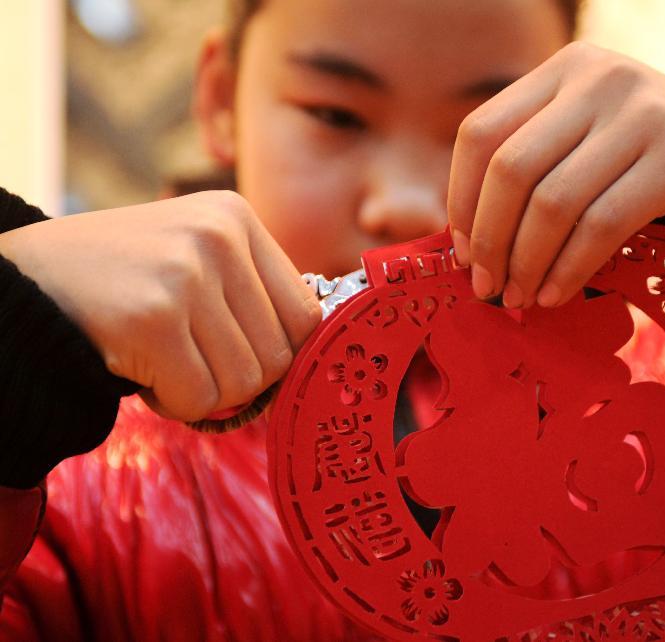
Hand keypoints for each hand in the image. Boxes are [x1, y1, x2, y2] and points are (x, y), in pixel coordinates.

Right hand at [0, 191, 320, 420]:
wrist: (19, 285)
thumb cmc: (121, 282)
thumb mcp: (194, 255)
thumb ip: (252, 293)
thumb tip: (314, 355)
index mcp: (236, 217)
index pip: (306, 315)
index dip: (278, 351)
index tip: (238, 354)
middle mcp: (218, 237)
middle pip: (279, 355)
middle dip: (236, 376)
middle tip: (187, 357)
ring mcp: (185, 274)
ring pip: (244, 383)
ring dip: (203, 391)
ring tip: (161, 357)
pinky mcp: (152, 319)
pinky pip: (200, 399)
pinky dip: (173, 403)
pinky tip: (140, 369)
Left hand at [447, 42, 664, 307]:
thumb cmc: (642, 157)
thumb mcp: (585, 138)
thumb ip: (534, 168)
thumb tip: (470, 246)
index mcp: (563, 70)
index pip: (481, 134)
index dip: (461, 199)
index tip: (462, 251)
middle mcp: (599, 80)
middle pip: (511, 169)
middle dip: (490, 241)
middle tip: (486, 287)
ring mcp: (642, 114)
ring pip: (554, 202)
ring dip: (526, 263)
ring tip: (519, 298)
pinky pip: (601, 226)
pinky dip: (569, 269)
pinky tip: (556, 294)